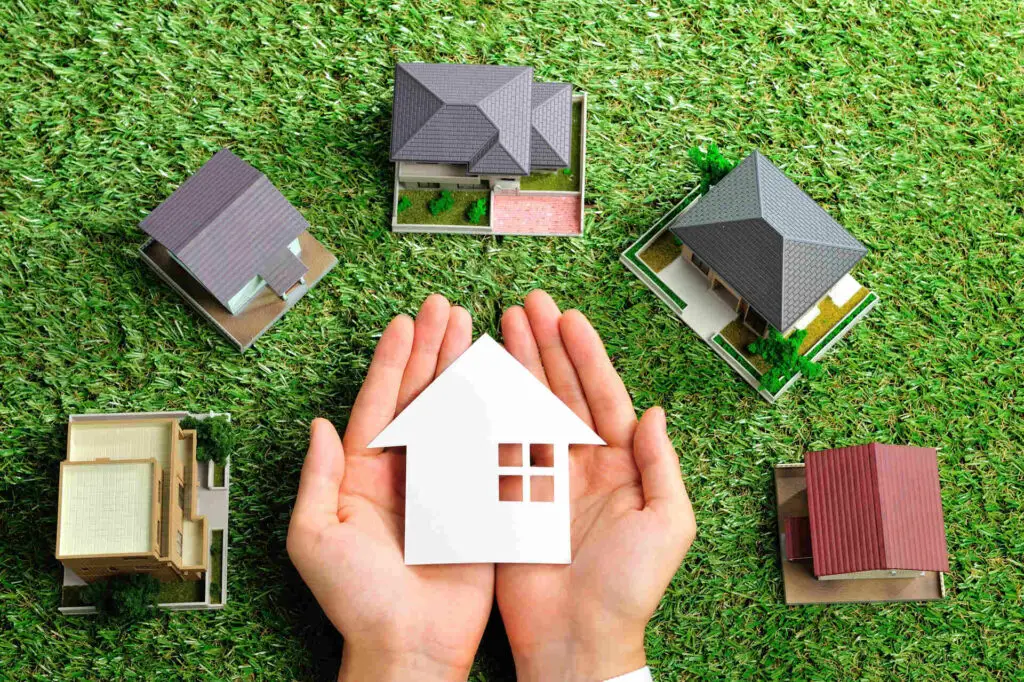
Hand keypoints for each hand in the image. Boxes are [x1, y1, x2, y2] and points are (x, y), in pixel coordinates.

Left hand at [287, 295, 492, 681]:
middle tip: (446, 308)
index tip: (406, 322)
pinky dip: (495, 413)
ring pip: (454, 412)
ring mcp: (441, 483)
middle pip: (420, 396)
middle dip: (432, 350)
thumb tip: (317, 425)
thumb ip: (316, 478)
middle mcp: (403, 471)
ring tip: (471, 329)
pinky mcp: (475, 502)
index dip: (393, 361)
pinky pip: (485, 448)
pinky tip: (501, 380)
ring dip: (462, 370)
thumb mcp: (313, 537)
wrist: (407, 646)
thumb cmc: (355, 600)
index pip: (379, 403)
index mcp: (363, 474)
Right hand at [497, 290, 696, 681]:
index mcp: (621, 465)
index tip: (567, 317)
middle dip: (545, 345)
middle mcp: (582, 463)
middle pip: (562, 390)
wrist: (580, 640)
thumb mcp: (668, 525)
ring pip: (528, 407)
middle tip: (527, 304)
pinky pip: (499, 443)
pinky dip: (488, 409)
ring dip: (517, 365)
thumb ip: (663, 465)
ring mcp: (544, 477)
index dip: (585, 354)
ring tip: (502, 325)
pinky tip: (479, 378)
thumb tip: (653, 411)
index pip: (602, 395)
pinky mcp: (511, 497)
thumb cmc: (630, 590)